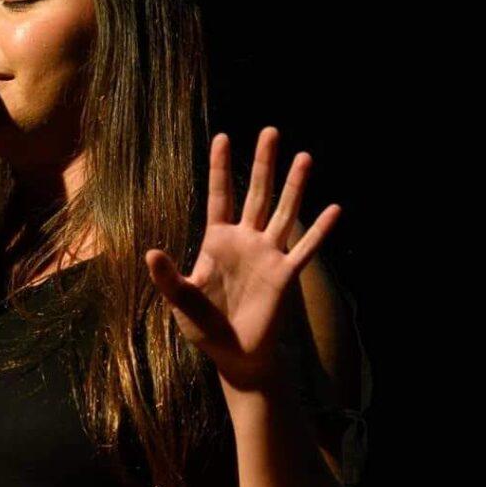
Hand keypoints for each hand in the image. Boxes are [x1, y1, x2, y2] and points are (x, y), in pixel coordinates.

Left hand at [144, 126, 340, 392]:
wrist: (235, 356)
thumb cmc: (205, 327)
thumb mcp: (181, 299)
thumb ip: (168, 276)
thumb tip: (150, 252)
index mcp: (217, 241)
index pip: (219, 195)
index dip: (220, 167)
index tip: (223, 136)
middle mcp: (245, 241)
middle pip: (255, 193)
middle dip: (262, 163)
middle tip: (270, 130)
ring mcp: (267, 255)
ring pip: (283, 212)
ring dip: (294, 186)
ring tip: (305, 156)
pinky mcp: (285, 275)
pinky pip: (305, 249)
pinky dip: (319, 230)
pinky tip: (334, 208)